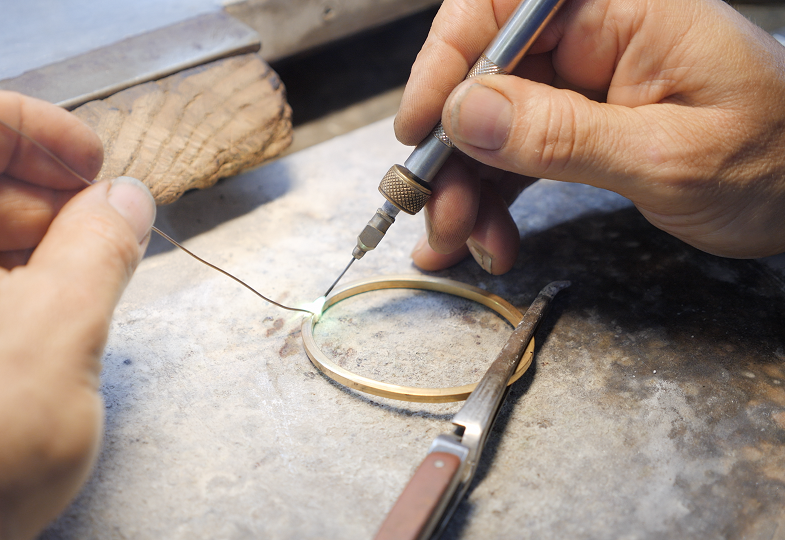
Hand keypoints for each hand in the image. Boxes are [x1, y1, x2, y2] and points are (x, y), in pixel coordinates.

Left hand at [0, 82, 154, 538]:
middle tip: (108, 220)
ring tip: (93, 265)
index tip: (90, 159)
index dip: (31, 127)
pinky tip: (53, 299)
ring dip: (30, 236)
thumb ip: (103, 241)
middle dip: (42, 191)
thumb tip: (126, 198)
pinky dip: (2, 273)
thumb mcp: (63, 321)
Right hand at [397, 0, 784, 272]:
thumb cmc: (777, 160)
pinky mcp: (577, 127)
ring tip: (464, 243)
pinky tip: (483, 239)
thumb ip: (562, 133)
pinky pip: (514, 157)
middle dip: (451, 152)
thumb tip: (465, 112)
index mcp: (621, 11)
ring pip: (488, 127)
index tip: (419, 127)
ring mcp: (581, 85)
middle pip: (483, 79)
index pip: (501, 10)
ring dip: (466, 189)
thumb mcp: (668, 156)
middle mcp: (592, 39)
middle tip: (437, 213)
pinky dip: (492, 200)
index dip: (446, 62)